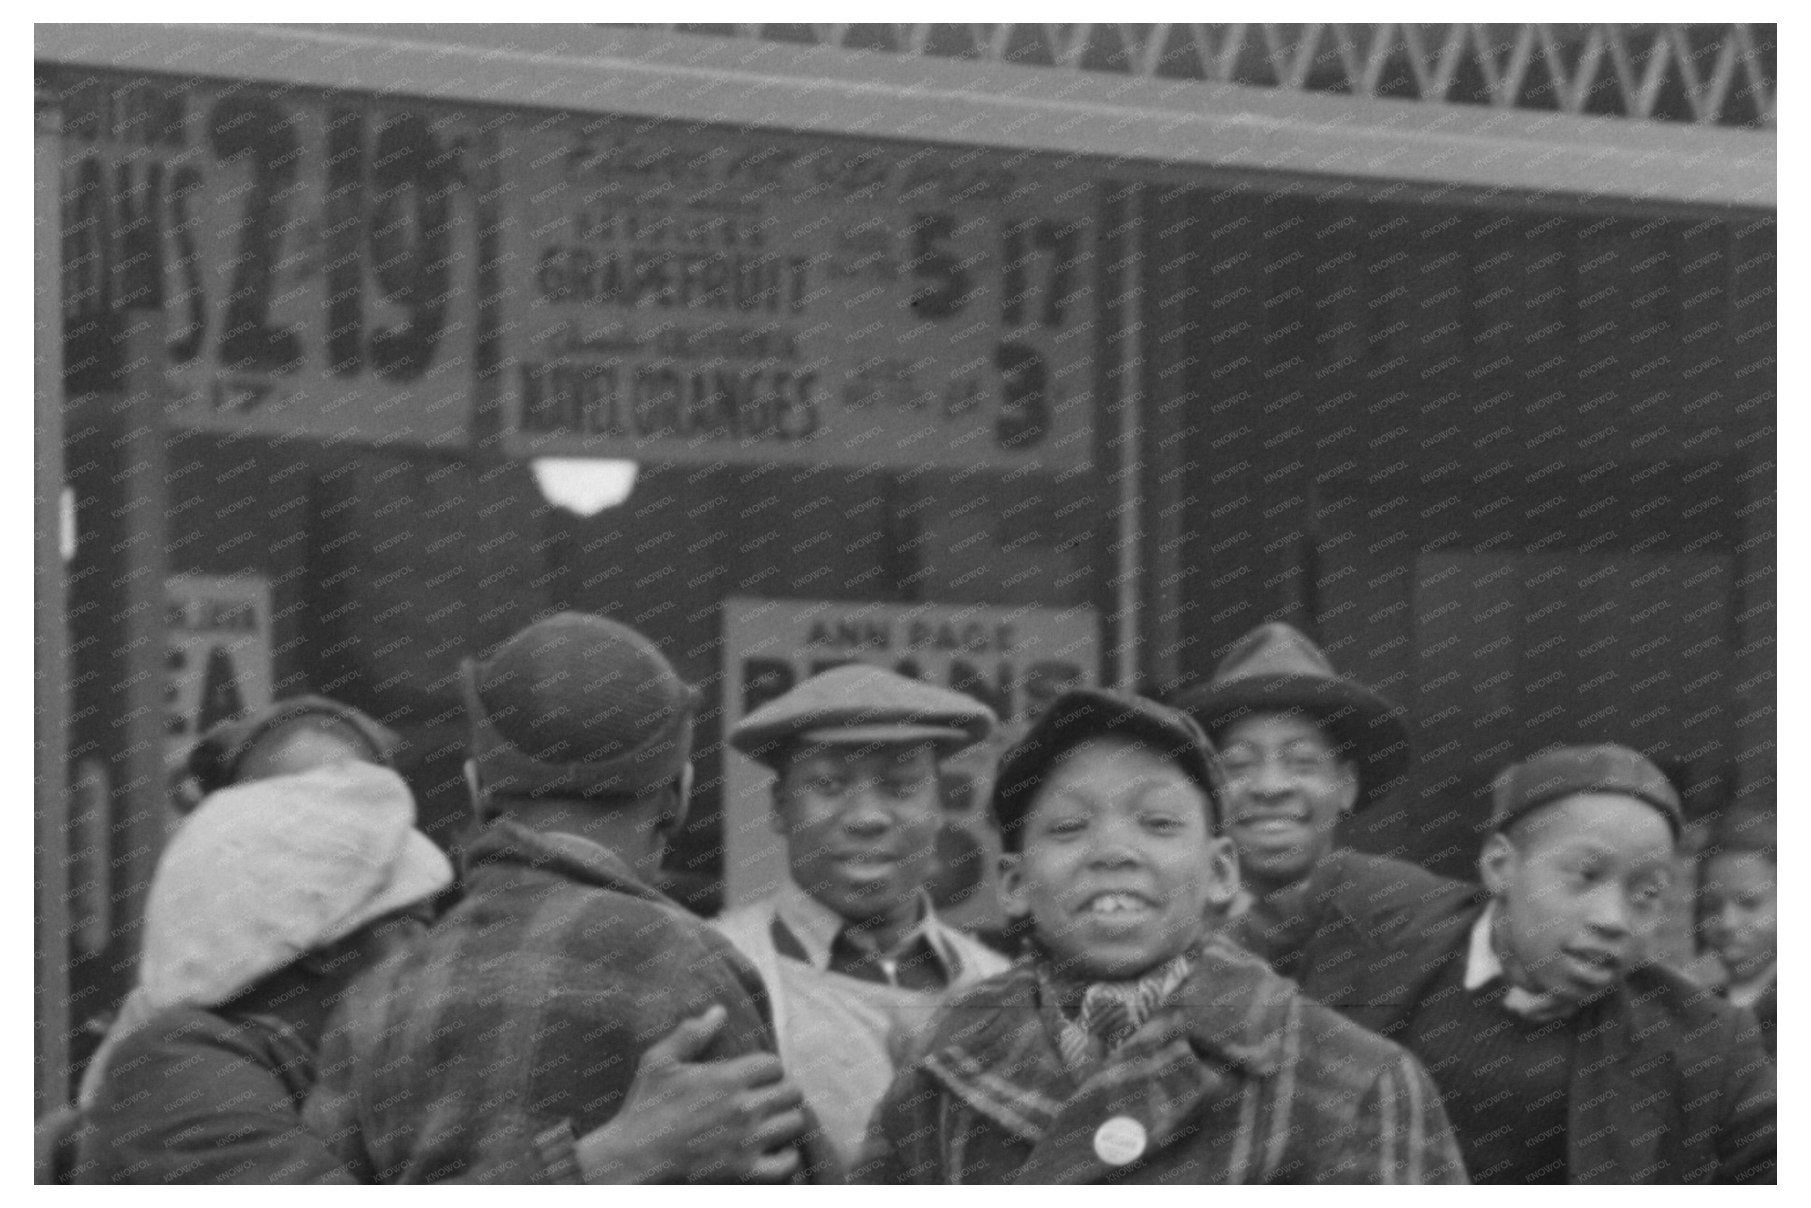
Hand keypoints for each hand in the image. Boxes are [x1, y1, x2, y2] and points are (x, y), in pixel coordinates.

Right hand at [573, 1005, 806, 1182]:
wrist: (631, 1161)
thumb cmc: (644, 1109)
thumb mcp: (659, 1062)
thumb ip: (691, 1033)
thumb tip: (719, 1011)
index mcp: (727, 1078)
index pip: (774, 1064)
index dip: (768, 1068)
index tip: (758, 1076)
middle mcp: (744, 1108)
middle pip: (792, 1091)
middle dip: (783, 1090)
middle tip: (768, 1097)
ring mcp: (748, 1142)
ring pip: (795, 1123)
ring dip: (786, 1120)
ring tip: (772, 1121)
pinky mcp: (746, 1172)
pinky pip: (788, 1163)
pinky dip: (786, 1157)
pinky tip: (773, 1150)